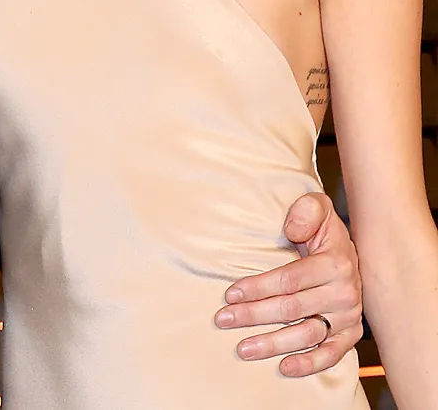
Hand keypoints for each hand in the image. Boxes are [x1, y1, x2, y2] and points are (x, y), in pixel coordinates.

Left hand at [213, 192, 362, 375]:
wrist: (351, 250)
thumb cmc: (323, 229)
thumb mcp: (317, 207)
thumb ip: (306, 210)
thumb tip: (292, 230)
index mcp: (334, 263)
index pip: (288, 280)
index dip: (258, 288)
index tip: (230, 294)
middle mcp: (344, 293)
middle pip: (292, 308)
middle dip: (254, 315)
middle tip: (224, 320)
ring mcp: (349, 316)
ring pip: (307, 334)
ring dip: (274, 344)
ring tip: (243, 348)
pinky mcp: (350, 334)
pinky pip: (331, 354)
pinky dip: (310, 364)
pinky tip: (284, 368)